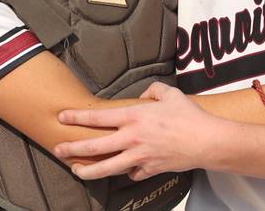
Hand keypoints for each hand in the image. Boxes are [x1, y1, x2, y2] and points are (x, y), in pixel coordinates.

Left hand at [55, 83, 211, 180]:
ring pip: (107, 168)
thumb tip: (144, 96)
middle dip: (73, 149)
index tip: (62, 117)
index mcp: (134, 116)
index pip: (98, 117)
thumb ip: (152, 91)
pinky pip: (132, 174)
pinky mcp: (150, 169)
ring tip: (76, 170)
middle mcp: (132, 138)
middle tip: (58, 150)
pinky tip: (122, 171)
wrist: (206, 141)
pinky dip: (127, 173)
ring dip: (88, 170)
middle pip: (95, 147)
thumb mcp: (169, 94)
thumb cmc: (189, 115)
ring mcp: (140, 157)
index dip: (77, 117)